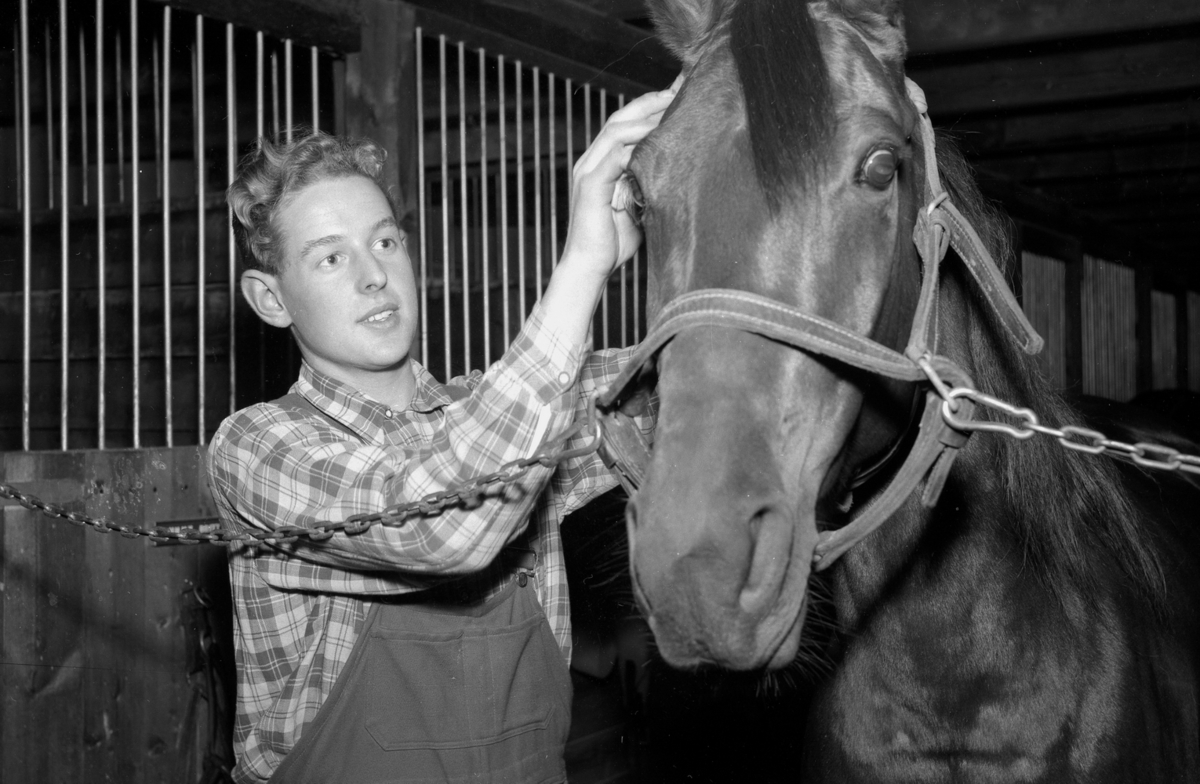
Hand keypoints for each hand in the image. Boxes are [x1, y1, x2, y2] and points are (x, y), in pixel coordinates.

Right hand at [561, 76, 681, 278]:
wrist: (588, 268)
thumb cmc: (613, 242)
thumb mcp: (637, 206)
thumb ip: (648, 185)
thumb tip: (678, 173)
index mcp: (600, 164)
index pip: (623, 124)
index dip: (648, 108)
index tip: (677, 96)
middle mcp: (590, 162)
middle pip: (619, 118)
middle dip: (650, 102)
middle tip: (680, 91)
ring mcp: (587, 172)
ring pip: (616, 131)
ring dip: (646, 119)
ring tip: (673, 109)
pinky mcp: (590, 186)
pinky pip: (614, 157)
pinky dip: (636, 146)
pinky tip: (659, 141)